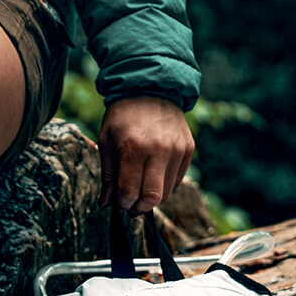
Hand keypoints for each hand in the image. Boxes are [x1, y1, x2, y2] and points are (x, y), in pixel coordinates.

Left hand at [98, 96, 194, 214]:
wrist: (151, 88)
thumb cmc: (124, 116)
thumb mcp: (107, 141)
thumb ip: (108, 175)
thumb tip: (106, 203)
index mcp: (133, 147)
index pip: (129, 192)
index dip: (122, 203)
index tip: (118, 201)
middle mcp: (159, 150)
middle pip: (152, 198)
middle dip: (139, 207)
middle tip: (131, 205)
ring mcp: (177, 150)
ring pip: (166, 192)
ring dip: (151, 197)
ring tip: (140, 189)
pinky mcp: (188, 150)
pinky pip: (176, 180)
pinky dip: (164, 185)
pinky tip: (153, 175)